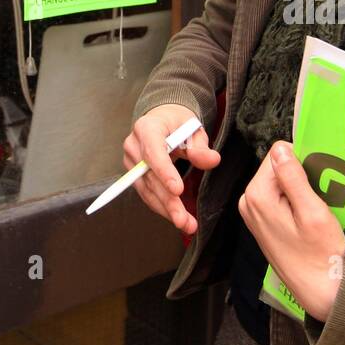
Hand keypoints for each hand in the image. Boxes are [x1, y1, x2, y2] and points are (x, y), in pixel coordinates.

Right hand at [124, 103, 220, 235]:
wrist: (161, 120)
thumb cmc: (178, 123)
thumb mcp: (194, 129)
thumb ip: (201, 147)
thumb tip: (213, 160)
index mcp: (148, 128)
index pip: (153, 152)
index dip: (164, 172)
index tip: (177, 190)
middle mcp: (134, 145)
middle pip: (150, 177)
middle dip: (168, 201)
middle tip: (183, 219)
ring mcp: (131, 162)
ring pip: (147, 190)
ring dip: (166, 210)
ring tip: (186, 224)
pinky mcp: (134, 175)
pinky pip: (146, 194)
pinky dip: (161, 207)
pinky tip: (176, 217)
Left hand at [238, 141, 344, 320]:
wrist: (320, 289)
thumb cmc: (320, 253)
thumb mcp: (312, 212)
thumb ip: (293, 177)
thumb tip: (279, 147)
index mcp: (257, 195)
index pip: (280, 154)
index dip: (304, 162)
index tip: (320, 181)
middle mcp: (248, 201)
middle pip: (278, 167)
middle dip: (301, 175)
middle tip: (321, 196)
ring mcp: (253, 212)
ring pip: (280, 182)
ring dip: (301, 189)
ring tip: (317, 208)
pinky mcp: (262, 222)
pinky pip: (279, 197)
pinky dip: (296, 201)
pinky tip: (310, 217)